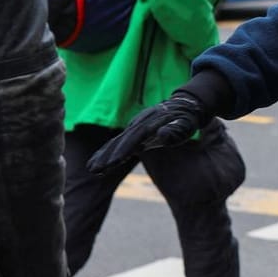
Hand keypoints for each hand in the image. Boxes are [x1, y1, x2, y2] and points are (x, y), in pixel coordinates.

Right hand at [86, 91, 211, 176]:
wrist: (182, 107)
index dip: (124, 149)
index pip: (136, 137)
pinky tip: (96, 163)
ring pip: (116, 141)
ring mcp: (134, 127)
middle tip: (95, 170)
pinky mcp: (133, 132)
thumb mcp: (186, 124)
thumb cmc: (186, 119)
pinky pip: (117, 142)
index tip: (113, 162)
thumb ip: (176, 130)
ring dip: (103, 155)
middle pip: (121, 140)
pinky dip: (106, 152)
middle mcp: (139, 124)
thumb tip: (162, 135)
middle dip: (108, 155)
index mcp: (152, 123)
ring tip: (91, 169)